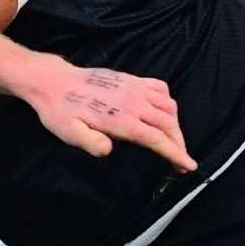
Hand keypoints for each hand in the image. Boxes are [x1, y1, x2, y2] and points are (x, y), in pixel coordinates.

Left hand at [17, 62, 196, 171]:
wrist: (54, 82)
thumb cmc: (60, 112)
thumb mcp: (69, 132)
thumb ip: (90, 142)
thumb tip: (107, 150)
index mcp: (121, 119)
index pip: (156, 139)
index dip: (175, 153)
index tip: (189, 166)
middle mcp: (133, 101)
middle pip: (168, 124)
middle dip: (179, 144)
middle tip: (181, 162)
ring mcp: (134, 88)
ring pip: (169, 107)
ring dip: (176, 125)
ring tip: (173, 141)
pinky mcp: (132, 79)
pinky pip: (160, 88)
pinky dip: (169, 102)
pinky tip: (164, 113)